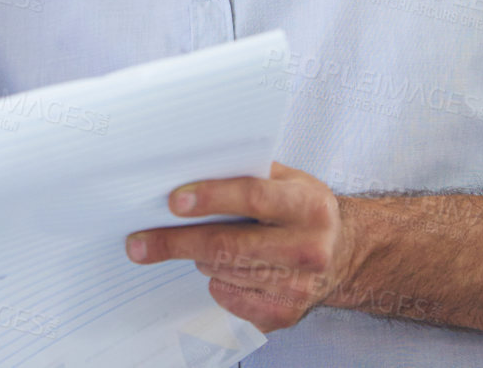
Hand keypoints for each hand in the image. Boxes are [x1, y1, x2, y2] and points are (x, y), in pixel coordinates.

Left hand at [124, 161, 360, 333]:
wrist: (344, 253)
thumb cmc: (303, 209)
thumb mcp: (288, 179)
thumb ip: (248, 172)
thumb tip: (188, 167)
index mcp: (308, 205)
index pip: (253, 197)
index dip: (211, 198)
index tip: (173, 202)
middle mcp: (308, 248)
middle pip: (229, 246)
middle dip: (177, 243)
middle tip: (139, 244)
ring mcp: (299, 287)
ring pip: (223, 273)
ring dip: (200, 258)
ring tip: (199, 244)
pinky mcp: (286, 314)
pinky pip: (229, 298)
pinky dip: (216, 282)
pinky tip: (223, 268)